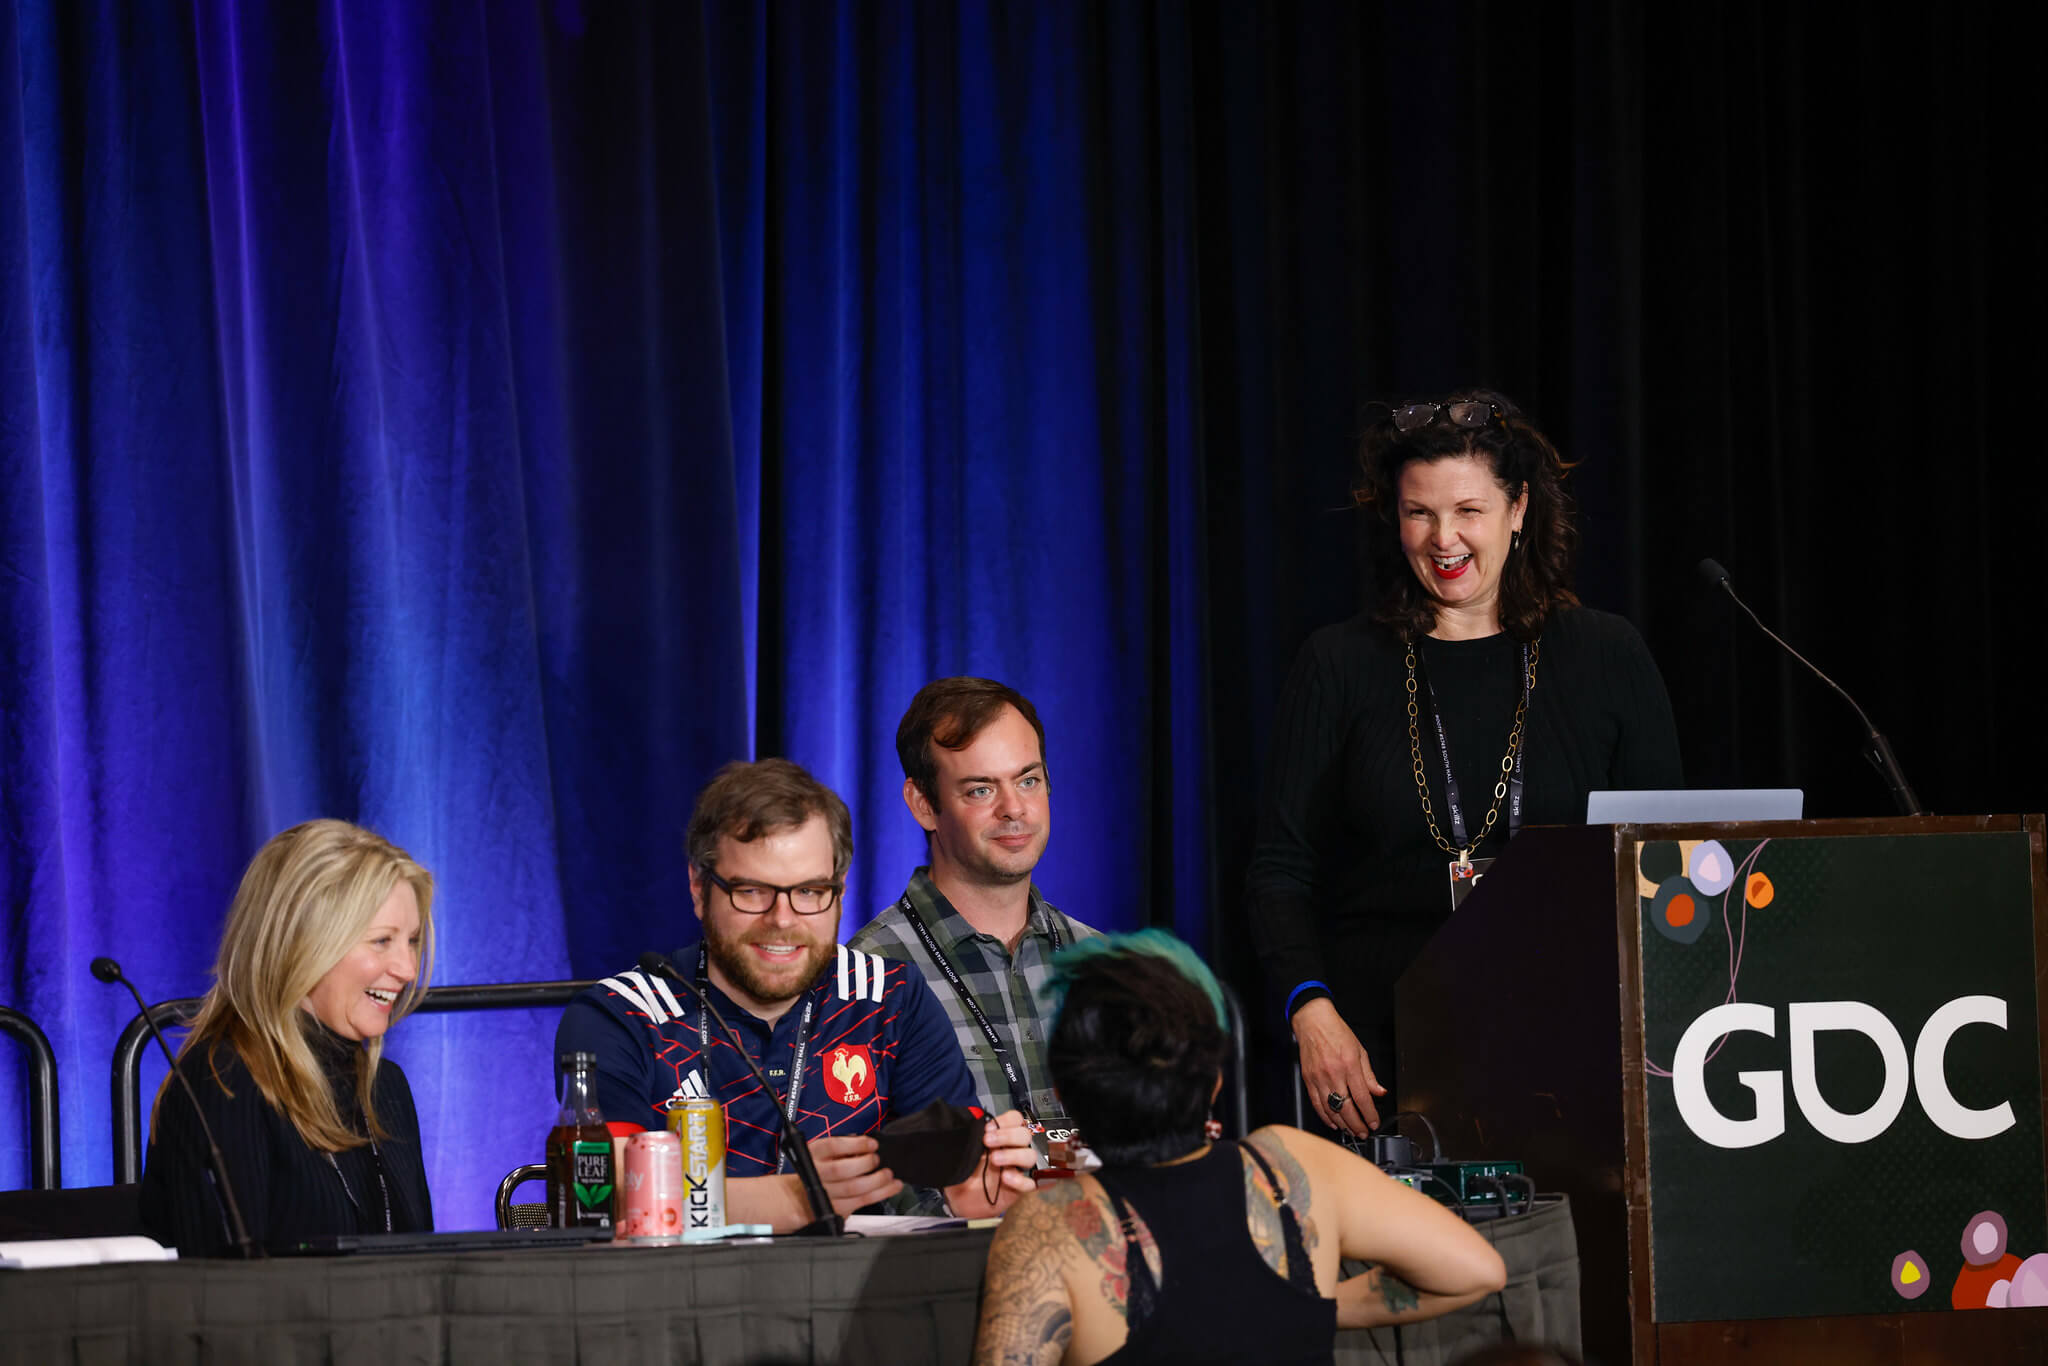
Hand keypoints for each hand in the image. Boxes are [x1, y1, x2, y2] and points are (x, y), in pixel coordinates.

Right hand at [808, 1134, 903, 1214]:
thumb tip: (865, 1144)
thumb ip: (841, 1147)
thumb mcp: (822, 1153)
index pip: (833, 1146)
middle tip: (876, 1159)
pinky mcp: (836, 1209)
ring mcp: (826, 1195)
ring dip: (878, 1181)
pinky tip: (891, 1187)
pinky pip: (861, 1202)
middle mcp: (817, 1175)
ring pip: (854, 1188)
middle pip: (841, 1170)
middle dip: (865, 1163)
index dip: (856, 1144)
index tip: (872, 1144)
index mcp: (814, 1155)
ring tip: (888, 1175)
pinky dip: (880, 1193)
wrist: (799, 1198)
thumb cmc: (816, 1171)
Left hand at [943, 1108, 1037, 1217]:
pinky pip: (1029, 1184)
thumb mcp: (964, 1151)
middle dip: (1008, 1135)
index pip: (1015, 1120)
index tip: (988, 1128)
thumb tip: (971, 1124)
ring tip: (995, 1160)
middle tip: (988, 1141)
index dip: (1006, 1121)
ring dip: (1014, 1155)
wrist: (959, 1198)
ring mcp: (1016, 1169)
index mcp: (1001, 1137)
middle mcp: (1012, 1150)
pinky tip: (1006, 1178)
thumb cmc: (964, 1170)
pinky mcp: (1018, 1189)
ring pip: (1030, 1156)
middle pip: (1025, 1135)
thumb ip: (971, 1137)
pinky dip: (1019, 1180)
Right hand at [1293, 997, 1384, 1135]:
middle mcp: (1333, 1073)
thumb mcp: (1360, 1050)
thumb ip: (1369, 1075)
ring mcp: (1319, 1078)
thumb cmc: (1336, 1032)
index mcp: (1349, 1065)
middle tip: (1363, 1132)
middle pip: (1346, 1107)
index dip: (1369, 1113)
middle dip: (1357, 1124)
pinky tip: (1333, 1122)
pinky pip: (1316, 1103)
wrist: (1313, 1022)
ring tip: (1351, 1130)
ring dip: (1342, 1124)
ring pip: (1331, 1109)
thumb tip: (1379, 1092)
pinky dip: (1325, 1116)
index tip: (1374, 1122)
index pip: (1362, 1097)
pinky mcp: (1308, 1080)